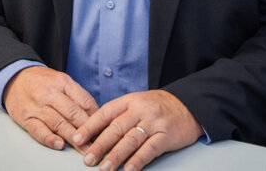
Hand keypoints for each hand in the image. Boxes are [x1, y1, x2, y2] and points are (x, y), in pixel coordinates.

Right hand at [3, 66, 98, 150]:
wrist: (15, 77)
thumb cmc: (42, 81)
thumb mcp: (62, 80)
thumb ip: (78, 96)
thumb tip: (96, 115)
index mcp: (63, 82)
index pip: (84, 101)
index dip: (97, 117)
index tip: (104, 129)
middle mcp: (49, 93)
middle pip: (73, 113)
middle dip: (87, 130)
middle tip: (98, 144)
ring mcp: (36, 105)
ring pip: (58, 123)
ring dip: (73, 138)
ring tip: (84, 149)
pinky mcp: (25, 117)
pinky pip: (38, 130)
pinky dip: (49, 139)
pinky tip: (59, 145)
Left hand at [72, 90, 201, 170]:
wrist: (188, 106)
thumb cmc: (157, 107)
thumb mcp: (136, 103)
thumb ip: (118, 116)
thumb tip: (94, 133)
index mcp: (129, 101)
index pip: (105, 113)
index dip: (90, 126)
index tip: (77, 139)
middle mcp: (140, 109)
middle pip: (116, 128)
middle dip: (100, 145)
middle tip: (87, 159)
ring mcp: (154, 122)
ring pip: (131, 140)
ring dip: (116, 156)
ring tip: (104, 168)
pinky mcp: (167, 135)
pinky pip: (150, 149)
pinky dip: (138, 160)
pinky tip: (128, 169)